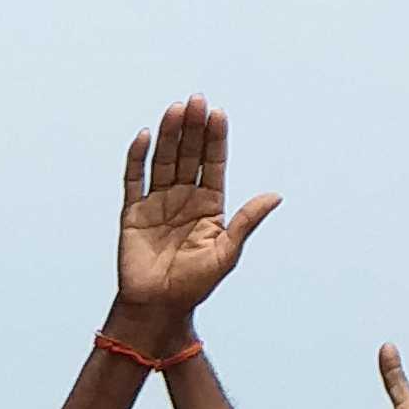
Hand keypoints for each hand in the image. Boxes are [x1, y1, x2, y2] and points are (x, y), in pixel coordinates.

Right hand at [111, 98, 276, 331]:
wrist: (157, 308)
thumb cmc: (194, 285)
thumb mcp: (227, 253)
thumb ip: (246, 221)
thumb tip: (275, 196)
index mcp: (208, 205)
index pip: (212, 163)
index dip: (215, 139)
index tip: (218, 114)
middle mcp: (183, 198)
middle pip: (188, 155)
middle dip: (193, 128)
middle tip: (196, 100)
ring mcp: (157, 203)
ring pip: (163, 160)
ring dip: (170, 135)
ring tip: (176, 109)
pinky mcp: (132, 213)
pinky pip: (134, 180)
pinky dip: (137, 158)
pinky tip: (145, 137)